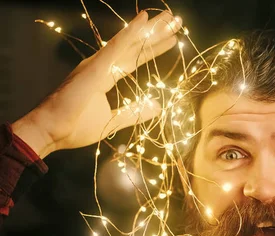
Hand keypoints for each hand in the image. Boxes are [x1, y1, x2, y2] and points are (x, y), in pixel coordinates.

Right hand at [12, 10, 181, 157]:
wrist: (52, 132)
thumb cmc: (75, 127)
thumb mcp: (112, 121)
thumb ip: (134, 113)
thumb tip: (156, 106)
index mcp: (104, 76)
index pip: (134, 59)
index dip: (153, 48)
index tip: (172, 39)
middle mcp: (101, 65)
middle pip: (135, 46)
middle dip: (156, 33)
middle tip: (175, 20)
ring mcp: (98, 64)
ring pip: (130, 42)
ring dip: (151, 29)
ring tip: (170, 18)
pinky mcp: (95, 68)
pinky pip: (117, 47)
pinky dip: (131, 33)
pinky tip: (144, 20)